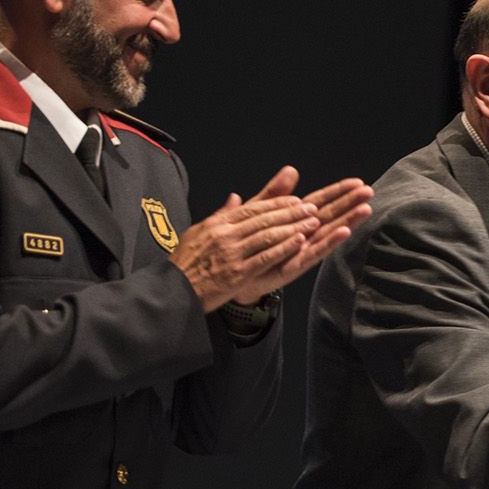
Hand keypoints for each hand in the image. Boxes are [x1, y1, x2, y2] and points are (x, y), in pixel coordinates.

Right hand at [170, 166, 319, 311]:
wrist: (175, 291)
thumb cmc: (186, 264)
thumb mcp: (199, 232)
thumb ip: (220, 215)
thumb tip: (235, 197)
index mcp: (217, 225)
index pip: (252, 208)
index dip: (277, 203)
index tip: (296, 200)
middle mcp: (225, 235)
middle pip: (264, 219)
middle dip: (291, 212)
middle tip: (312, 208)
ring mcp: (232, 254)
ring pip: (268, 235)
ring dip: (294, 227)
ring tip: (313, 222)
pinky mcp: (237, 273)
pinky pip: (265, 257)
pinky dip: (284, 248)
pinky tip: (300, 242)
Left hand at [231, 174, 373, 303]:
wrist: (233, 276)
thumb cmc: (248, 244)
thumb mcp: (258, 212)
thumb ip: (275, 194)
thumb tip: (291, 169)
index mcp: (295, 220)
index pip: (320, 202)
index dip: (338, 191)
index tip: (357, 182)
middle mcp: (303, 235)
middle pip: (330, 216)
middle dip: (350, 203)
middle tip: (369, 192)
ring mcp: (301, 251)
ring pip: (328, 234)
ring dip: (347, 221)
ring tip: (364, 210)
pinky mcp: (294, 267)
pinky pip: (313, 254)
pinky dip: (329, 243)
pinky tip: (343, 233)